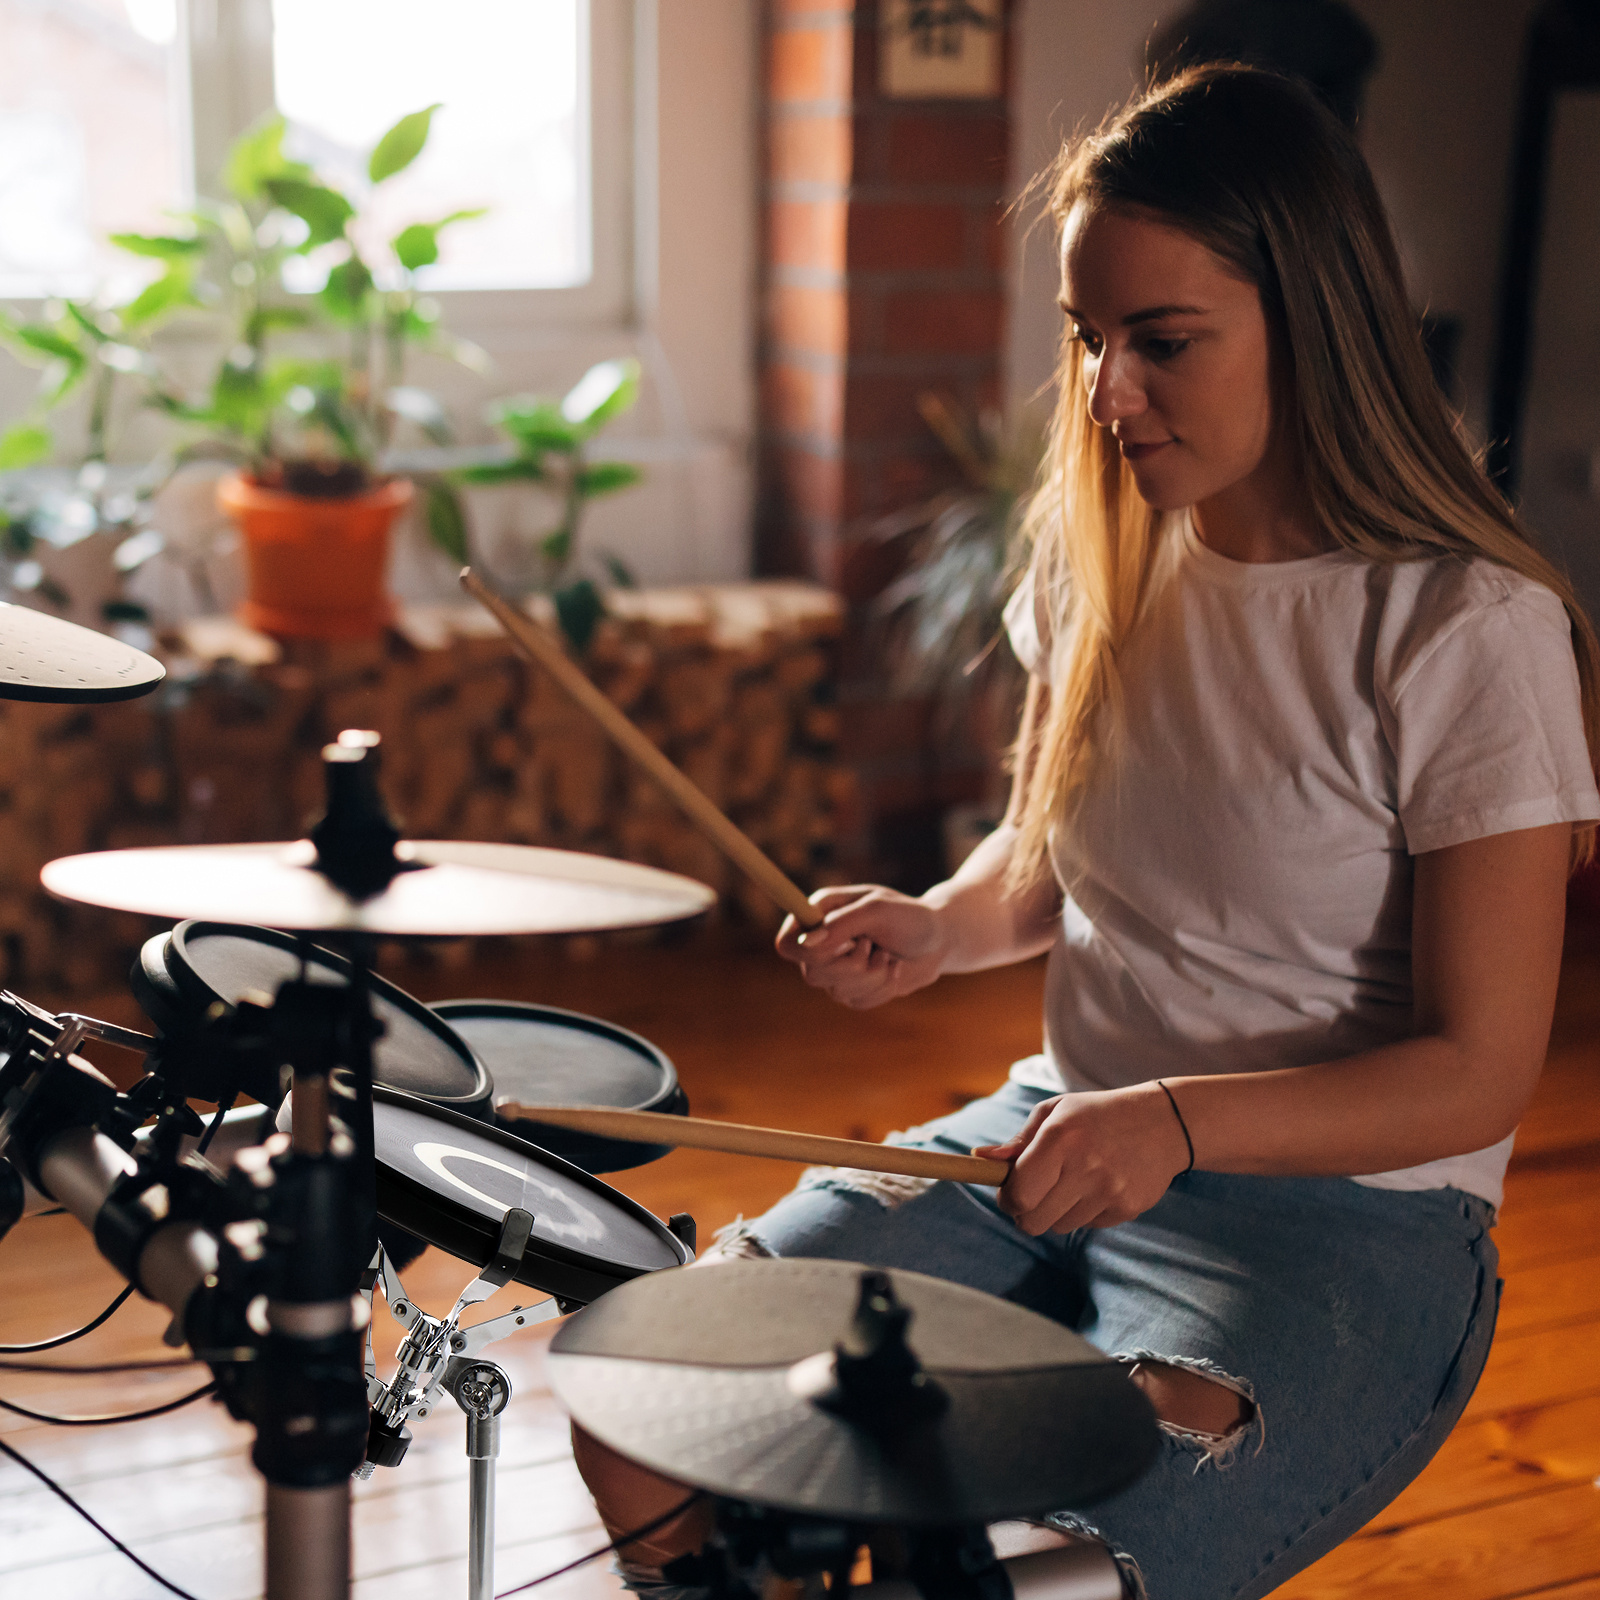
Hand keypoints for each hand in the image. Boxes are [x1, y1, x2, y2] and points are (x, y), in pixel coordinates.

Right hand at [775, 885, 947, 1008]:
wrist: (940, 940)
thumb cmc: (910, 916)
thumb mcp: (877, 911)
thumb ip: (840, 926)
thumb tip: (806, 943)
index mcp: (821, 914)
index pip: (787, 942)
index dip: (802, 950)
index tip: (835, 946)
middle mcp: (823, 943)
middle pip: (810, 972)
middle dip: (849, 964)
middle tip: (872, 945)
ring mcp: (837, 970)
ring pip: (835, 990)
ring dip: (870, 975)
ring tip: (888, 955)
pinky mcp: (854, 991)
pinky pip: (857, 1002)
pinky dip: (881, 988)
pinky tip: (893, 970)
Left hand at [973, 1083, 1191, 1233]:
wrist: (1163, 1122)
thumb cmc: (1097, 1115)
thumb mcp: (1056, 1112)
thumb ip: (1018, 1141)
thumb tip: (981, 1159)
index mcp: (1060, 1138)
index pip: (1019, 1193)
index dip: (1007, 1199)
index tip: (1008, 1192)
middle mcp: (1085, 1166)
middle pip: (1033, 1221)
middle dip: (1025, 1213)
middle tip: (1032, 1195)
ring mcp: (1109, 1190)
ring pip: (1059, 1226)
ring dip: (1056, 1211)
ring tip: (1072, 1181)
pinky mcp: (1127, 1208)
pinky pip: (1088, 1225)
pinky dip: (1084, 1212)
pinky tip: (1098, 1185)